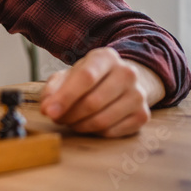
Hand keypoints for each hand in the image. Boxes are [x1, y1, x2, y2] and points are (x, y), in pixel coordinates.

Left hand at [39, 48, 164, 136]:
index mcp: (106, 57)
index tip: (48, 111)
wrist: (120, 82)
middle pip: (93, 101)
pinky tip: (88, 124)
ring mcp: (138, 94)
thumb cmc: (88, 79)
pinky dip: (94, 132)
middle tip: (57, 118)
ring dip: (79, 126)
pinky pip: (112, 132)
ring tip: (70, 121)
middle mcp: (127, 73)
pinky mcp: (143, 115)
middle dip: (69, 115)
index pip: (85, 77)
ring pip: (102, 120)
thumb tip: (47, 108)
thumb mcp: (68, 75)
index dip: (65, 97)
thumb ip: (53, 89)